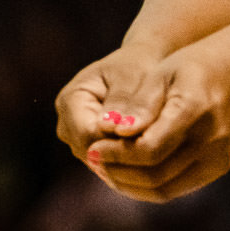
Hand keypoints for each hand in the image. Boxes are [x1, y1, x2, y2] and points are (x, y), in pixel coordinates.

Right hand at [54, 45, 167, 190]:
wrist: (142, 67)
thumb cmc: (139, 65)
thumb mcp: (133, 76)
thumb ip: (123, 101)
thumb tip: (114, 131)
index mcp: (70, 100)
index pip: (88, 135)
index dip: (119, 143)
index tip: (153, 138)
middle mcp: (67, 124)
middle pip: (93, 154)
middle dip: (125, 155)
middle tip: (162, 151)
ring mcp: (77, 140)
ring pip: (102, 163)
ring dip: (129, 161)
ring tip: (161, 153)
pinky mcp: (92, 149)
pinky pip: (110, 165)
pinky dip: (131, 163)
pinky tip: (155, 158)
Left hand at [85, 23, 229, 202]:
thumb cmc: (193, 66)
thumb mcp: (163, 72)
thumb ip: (139, 104)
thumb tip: (113, 131)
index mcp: (195, 110)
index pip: (149, 149)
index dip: (115, 155)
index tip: (91, 148)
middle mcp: (212, 139)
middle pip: (154, 174)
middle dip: (117, 171)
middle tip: (93, 159)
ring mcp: (218, 157)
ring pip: (163, 189)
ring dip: (128, 184)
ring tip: (105, 167)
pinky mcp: (218, 168)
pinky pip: (175, 188)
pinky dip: (147, 186)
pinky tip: (128, 170)